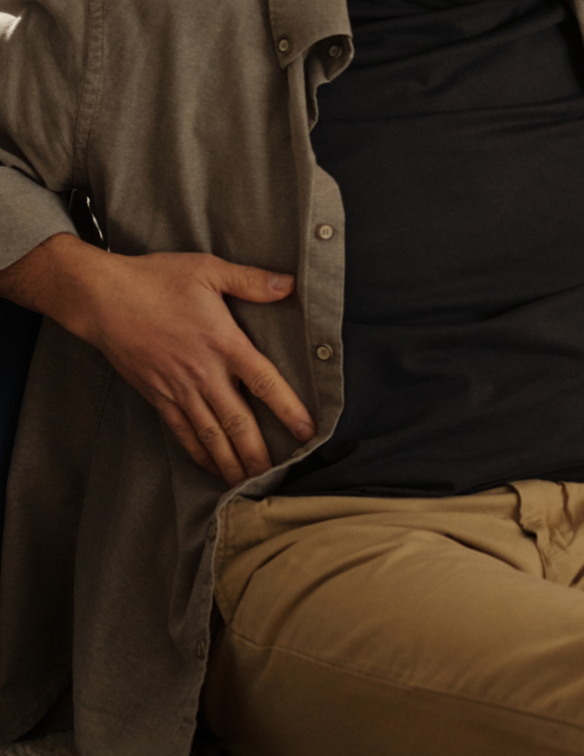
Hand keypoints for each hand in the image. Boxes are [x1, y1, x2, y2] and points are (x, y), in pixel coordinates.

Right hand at [3, 236, 314, 484]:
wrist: (102, 298)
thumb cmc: (156, 280)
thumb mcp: (208, 270)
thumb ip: (251, 281)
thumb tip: (289, 284)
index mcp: (223, 342)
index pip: (264, 382)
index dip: (288, 409)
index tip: (308, 431)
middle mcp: (203, 373)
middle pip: (238, 422)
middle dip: (258, 454)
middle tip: (276, 477)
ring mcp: (177, 389)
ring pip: (210, 435)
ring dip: (230, 462)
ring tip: (247, 485)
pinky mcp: (156, 395)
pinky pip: (181, 432)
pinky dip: (198, 453)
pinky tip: (211, 467)